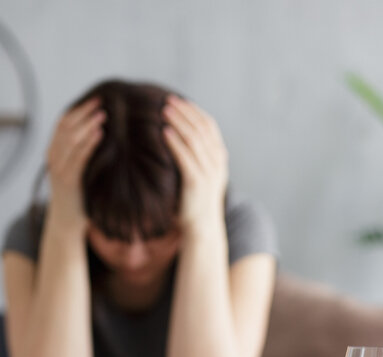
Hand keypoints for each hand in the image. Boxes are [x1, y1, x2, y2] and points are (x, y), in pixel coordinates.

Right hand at [44, 97, 105, 235]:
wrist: (66, 223)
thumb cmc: (78, 195)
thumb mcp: (78, 170)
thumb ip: (82, 152)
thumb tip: (102, 132)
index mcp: (54, 152)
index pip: (63, 123)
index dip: (79, 109)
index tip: (96, 99)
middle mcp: (53, 157)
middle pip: (66, 127)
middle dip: (84, 112)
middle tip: (102, 101)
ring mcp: (59, 169)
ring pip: (70, 139)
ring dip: (87, 124)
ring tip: (103, 114)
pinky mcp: (68, 181)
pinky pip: (78, 158)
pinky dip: (89, 144)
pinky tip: (100, 134)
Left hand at [162, 96, 228, 238]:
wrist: (202, 229)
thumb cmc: (194, 203)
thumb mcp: (198, 176)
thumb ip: (193, 158)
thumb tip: (175, 138)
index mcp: (219, 158)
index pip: (210, 126)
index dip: (194, 111)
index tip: (179, 101)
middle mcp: (217, 162)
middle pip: (202, 128)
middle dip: (185, 111)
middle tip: (167, 100)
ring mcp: (209, 172)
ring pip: (195, 139)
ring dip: (178, 122)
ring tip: (163, 111)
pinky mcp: (197, 182)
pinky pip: (186, 157)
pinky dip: (175, 142)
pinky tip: (164, 133)